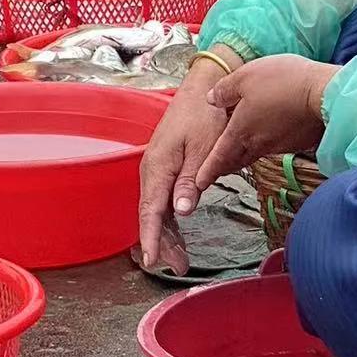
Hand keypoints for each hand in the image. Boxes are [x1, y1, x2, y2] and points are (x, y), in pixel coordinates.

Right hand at [138, 60, 237, 267]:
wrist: (204, 88)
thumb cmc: (205, 114)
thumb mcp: (203, 146)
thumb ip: (190, 180)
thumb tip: (181, 211)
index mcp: (158, 165)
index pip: (151, 210)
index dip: (151, 237)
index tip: (152, 260)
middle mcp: (153, 170)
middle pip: (151, 214)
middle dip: (160, 243)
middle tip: (178, 267)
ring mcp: (158, 170)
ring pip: (157, 210)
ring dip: (166, 236)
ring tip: (180, 262)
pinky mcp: (166, 169)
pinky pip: (163, 201)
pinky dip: (169, 221)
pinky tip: (178, 237)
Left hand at [194, 56, 338, 192]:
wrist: (325, 95)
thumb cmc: (283, 83)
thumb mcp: (245, 77)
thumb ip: (224, 90)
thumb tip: (211, 99)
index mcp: (240, 131)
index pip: (218, 157)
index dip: (206, 171)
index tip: (198, 183)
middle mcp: (257, 143)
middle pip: (235, 160)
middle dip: (223, 166)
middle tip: (214, 169)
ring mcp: (278, 145)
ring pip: (254, 153)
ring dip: (243, 154)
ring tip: (237, 150)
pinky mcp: (295, 142)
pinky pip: (273, 146)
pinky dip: (265, 143)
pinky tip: (267, 132)